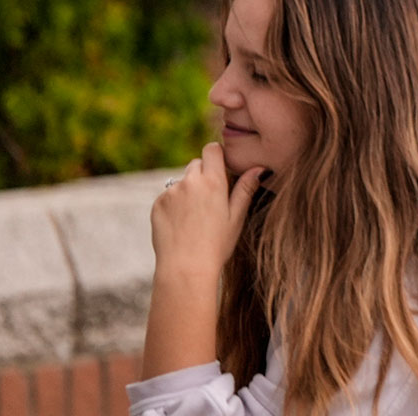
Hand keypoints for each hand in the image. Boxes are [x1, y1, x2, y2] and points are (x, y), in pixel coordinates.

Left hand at [150, 143, 263, 281]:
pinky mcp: (157, 204)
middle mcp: (189, 182)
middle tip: (211, 199)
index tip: (222, 169)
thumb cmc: (216, 244)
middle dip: (203, 174)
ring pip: (182, 181)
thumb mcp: (237, 217)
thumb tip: (260, 168)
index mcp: (213, 182)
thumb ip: (245, 189)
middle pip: (196, 164)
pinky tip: (181, 224)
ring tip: (195, 217)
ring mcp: (170, 192)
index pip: (212, 149)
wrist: (185, 267)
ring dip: (188, 190)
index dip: (217, 156)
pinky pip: (168, 196)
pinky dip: (174, 204)